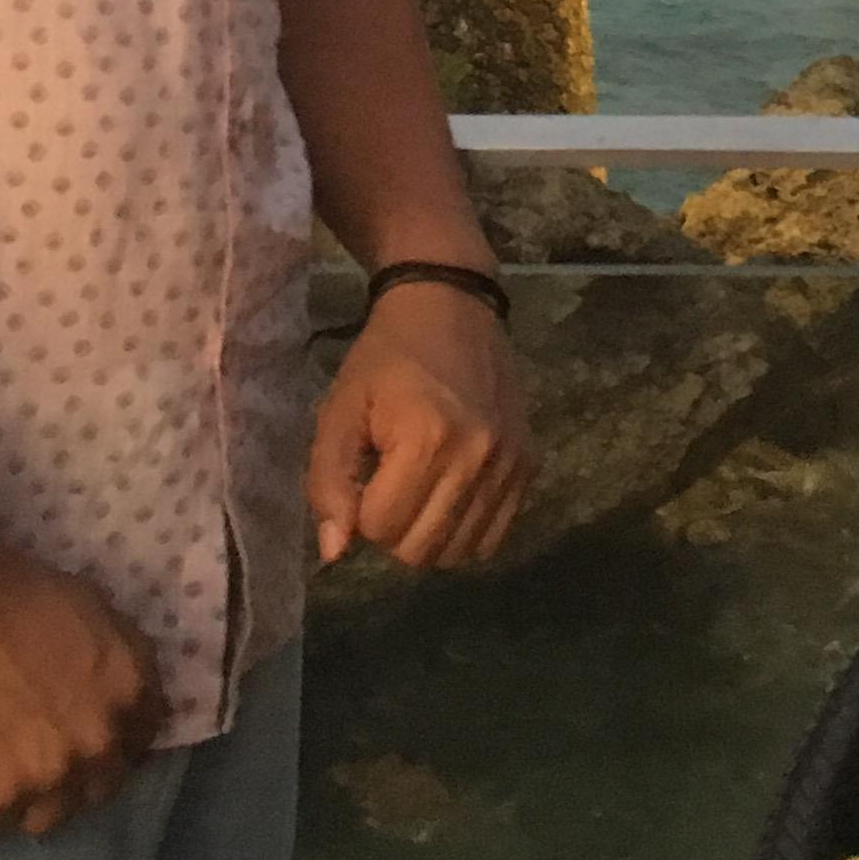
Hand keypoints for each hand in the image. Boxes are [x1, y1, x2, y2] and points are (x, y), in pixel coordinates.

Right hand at [0, 539, 162, 837]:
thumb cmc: (10, 588)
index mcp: (132, 693)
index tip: (83, 736)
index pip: (139, 742)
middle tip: (37, 755)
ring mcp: (50, 775)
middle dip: (75, 774)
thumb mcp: (93, 610)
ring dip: (30, 798)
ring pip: (50, 815)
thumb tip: (113, 696)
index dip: (111, 740)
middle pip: (100, 786)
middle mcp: (102, 742)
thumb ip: (113, 663)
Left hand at [309, 281, 532, 571]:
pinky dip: (466, 532)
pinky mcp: (528, 465)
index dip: (361, 512)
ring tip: (419, 494)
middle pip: (422, 550)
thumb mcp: (340, 409)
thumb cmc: (385, 358)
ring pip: (460, 552)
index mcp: (425, 438)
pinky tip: (450, 498)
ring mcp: (509, 464)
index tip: (365, 476)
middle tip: (388, 488)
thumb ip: (329, 481)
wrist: (450, 306)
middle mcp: (476, 457)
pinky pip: (494, 537)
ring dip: (430, 536)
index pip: (382, 529)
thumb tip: (335, 552)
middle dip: (393, 531)